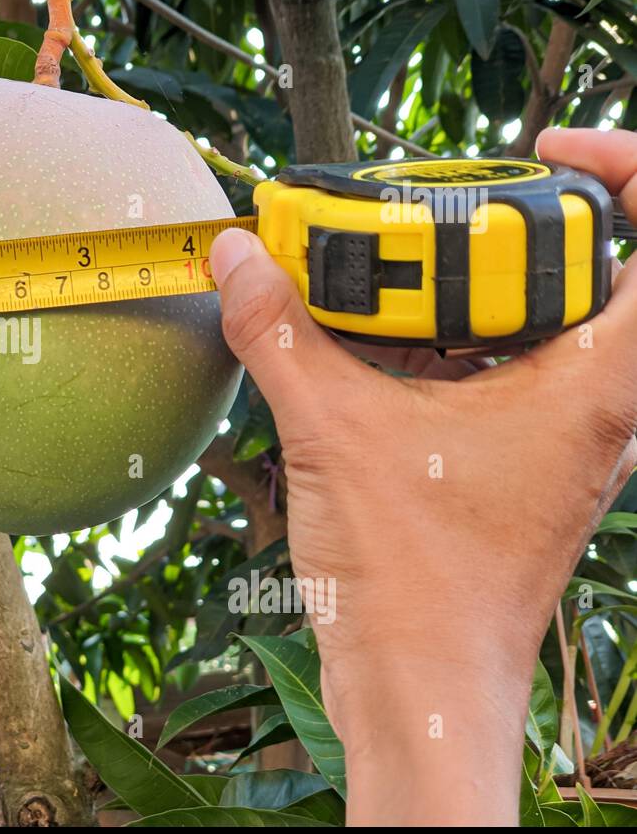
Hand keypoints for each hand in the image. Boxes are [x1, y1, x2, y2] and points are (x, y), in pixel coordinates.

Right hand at [207, 129, 636, 824]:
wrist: (419, 684)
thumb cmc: (414, 580)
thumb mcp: (332, 432)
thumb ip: (279, 333)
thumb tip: (236, 256)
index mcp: (595, 383)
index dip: (619, 169)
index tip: (540, 149)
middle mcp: (595, 404)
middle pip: (589, 269)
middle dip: (511, 226)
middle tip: (432, 214)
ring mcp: (560, 434)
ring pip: (539, 322)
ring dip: (468, 286)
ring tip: (386, 273)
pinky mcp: (520, 459)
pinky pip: (500, 368)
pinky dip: (444, 341)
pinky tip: (368, 346)